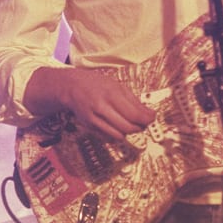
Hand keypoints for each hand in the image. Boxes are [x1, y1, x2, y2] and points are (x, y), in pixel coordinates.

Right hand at [26, 67, 155, 141]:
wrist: (71, 88)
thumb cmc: (97, 85)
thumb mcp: (117, 86)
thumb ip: (134, 101)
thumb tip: (150, 115)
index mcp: (111, 94)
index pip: (134, 115)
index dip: (147, 119)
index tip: (151, 118)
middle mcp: (102, 108)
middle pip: (128, 127)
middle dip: (139, 127)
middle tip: (142, 123)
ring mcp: (94, 119)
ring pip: (118, 135)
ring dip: (128, 132)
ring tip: (130, 124)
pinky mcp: (89, 126)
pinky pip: (108, 137)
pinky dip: (116, 135)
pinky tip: (117, 126)